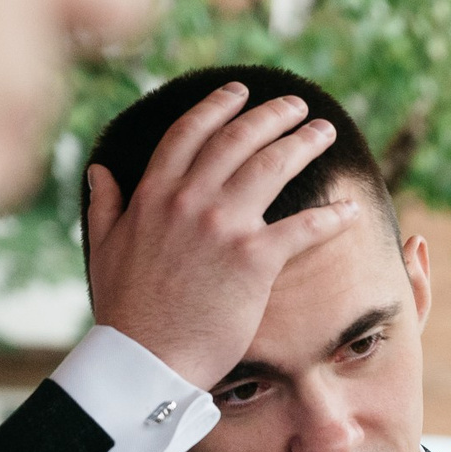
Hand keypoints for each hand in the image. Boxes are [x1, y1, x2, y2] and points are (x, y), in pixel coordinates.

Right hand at [83, 81, 360, 388]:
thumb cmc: (125, 312)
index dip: (218, 106)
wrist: (145, 359)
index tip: (240, 91)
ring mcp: (223, 226)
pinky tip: (351, 210)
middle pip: (239, 139)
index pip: (190, 132)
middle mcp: (189, 199)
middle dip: (273, 115)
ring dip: (304, 143)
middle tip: (297, 106)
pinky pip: (303, 226)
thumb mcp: (103, 249)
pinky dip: (331, 216)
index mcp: (153, 194)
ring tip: (325, 133)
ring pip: (273, 166)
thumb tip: (100, 170)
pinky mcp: (254, 259)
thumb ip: (107, 205)